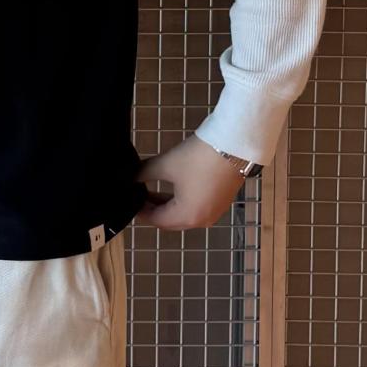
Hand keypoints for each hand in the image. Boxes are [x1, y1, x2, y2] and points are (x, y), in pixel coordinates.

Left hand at [133, 134, 252, 231]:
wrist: (235, 144)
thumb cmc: (200, 157)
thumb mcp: (166, 164)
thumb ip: (144, 174)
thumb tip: (132, 177)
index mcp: (187, 216)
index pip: (156, 220)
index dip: (141, 211)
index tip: (131, 201)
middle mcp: (202, 220)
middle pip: (170, 221)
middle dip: (154, 209)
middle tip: (140, 195)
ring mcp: (214, 212)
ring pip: (184, 215)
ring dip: (168, 206)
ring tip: (153, 190)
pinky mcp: (222, 202)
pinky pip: (197, 208)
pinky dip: (184, 202)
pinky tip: (175, 188)